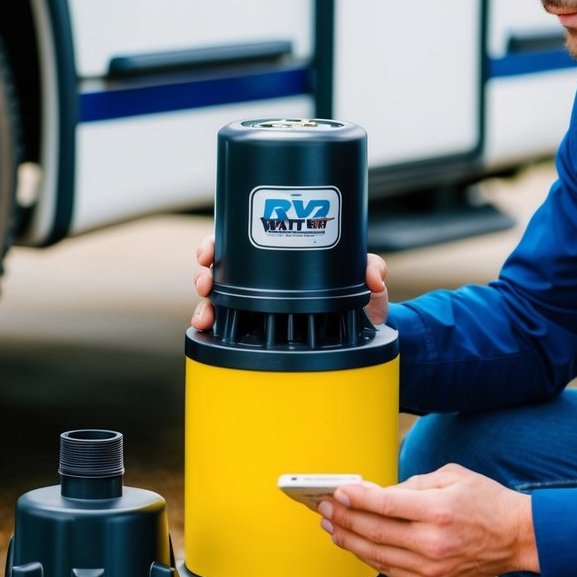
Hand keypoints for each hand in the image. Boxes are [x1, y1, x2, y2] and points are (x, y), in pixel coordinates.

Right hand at [190, 242, 390, 329]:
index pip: (242, 244)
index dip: (219, 242)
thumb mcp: (365, 279)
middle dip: (204, 272)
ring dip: (204, 304)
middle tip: (205, 280)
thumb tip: (373, 274)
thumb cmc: (361, 299)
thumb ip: (373, 269)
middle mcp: (263, 282)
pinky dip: (213, 330)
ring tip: (206, 313)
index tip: (211, 249)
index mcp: (281, 260)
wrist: (365, 333)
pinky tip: (207, 332)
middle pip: (221, 270)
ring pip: (219, 300)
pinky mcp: (258, 333)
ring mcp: (258, 307)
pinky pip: (228, 330)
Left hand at [317, 464, 538, 576]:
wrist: (518, 537)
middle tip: (323, 508)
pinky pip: (390, 570)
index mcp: (438, 511)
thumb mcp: (452, 477)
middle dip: (343, 518)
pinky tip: (355, 545)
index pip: (384, 504)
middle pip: (374, 532)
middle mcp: (433, 542)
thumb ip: (413, 484)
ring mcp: (432, 567)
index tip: (337, 491)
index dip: (356, 498)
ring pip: (377, 555)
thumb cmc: (486, 501)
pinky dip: (368, 558)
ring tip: (331, 527)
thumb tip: (377, 493)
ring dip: (348, 540)